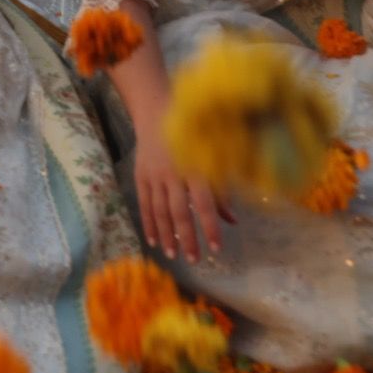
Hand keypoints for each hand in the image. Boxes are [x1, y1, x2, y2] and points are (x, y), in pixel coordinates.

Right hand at [133, 130, 232, 262]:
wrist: (157, 113)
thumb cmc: (192, 137)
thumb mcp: (211, 159)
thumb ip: (221, 189)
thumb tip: (232, 220)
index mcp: (195, 169)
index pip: (204, 204)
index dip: (210, 227)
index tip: (216, 248)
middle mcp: (173, 174)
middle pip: (179, 212)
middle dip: (187, 237)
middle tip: (194, 259)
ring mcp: (154, 175)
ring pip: (159, 211)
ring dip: (166, 235)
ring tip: (173, 254)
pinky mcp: (140, 176)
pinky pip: (144, 204)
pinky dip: (148, 223)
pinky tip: (152, 240)